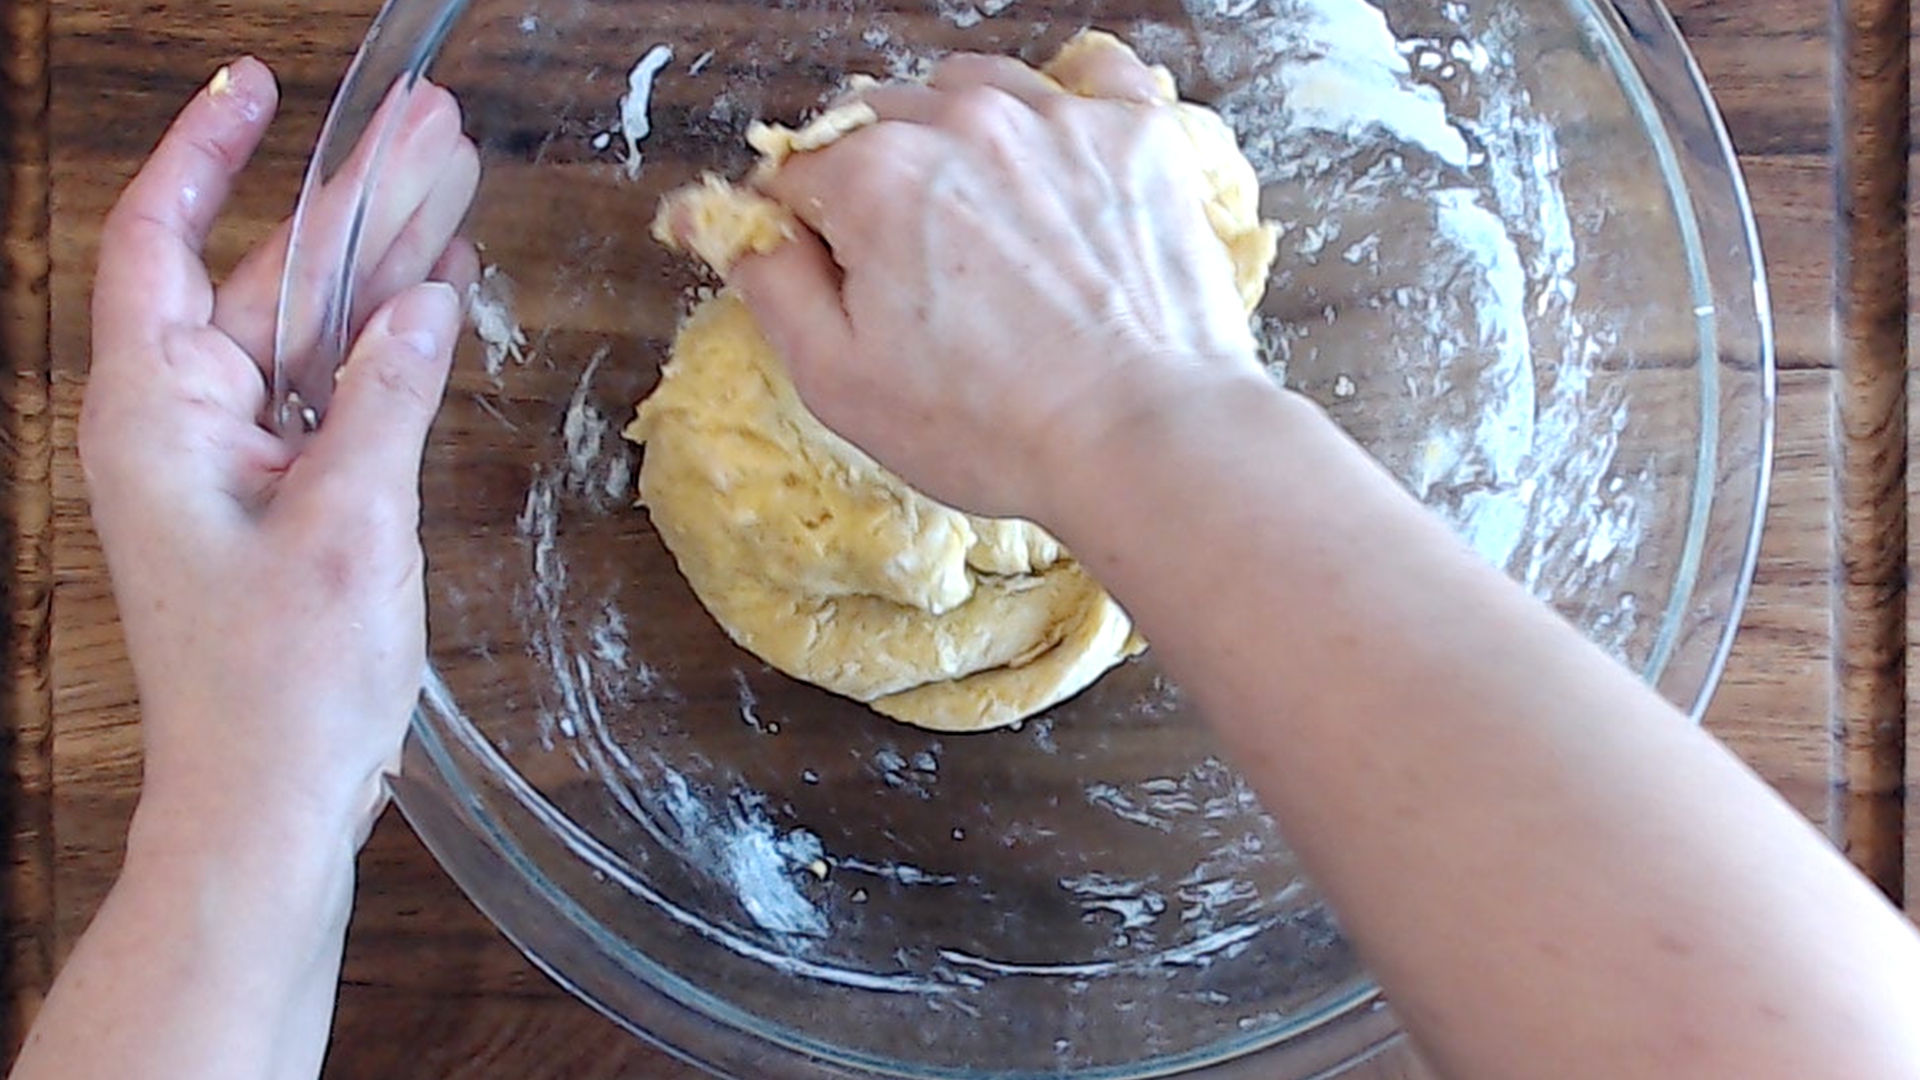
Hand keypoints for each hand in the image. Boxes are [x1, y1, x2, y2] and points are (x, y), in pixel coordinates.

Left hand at [81, 58, 478, 849]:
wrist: (269, 797)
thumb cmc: (283, 682)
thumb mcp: (350, 522)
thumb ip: (386, 396)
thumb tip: (424, 302)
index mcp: (158, 412)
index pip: (162, 241)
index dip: (206, 156)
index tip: (256, 89)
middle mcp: (183, 419)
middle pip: (267, 276)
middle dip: (349, 201)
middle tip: (433, 126)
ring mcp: (232, 456)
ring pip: (309, 328)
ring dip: (381, 264)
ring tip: (456, 182)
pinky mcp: (278, 491)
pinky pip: (330, 390)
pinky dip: (384, 343)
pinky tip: (440, 290)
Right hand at [722, 47, 1265, 520]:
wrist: (1144, 435)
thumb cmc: (989, 425)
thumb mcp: (838, 378)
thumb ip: (770, 282)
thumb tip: (720, 218)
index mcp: (875, 175)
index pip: (799, 171)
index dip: (799, 224)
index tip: (826, 270)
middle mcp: (962, 120)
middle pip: (880, 122)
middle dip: (874, 182)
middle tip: (908, 267)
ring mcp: (1056, 118)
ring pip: (972, 90)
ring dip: (957, 136)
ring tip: (981, 219)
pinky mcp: (1137, 132)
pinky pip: (1086, 78)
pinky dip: (1064, 107)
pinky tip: (1059, 163)